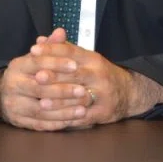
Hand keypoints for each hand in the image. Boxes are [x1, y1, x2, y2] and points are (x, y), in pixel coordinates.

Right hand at [0, 29, 93, 131]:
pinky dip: (57, 123)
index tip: (75, 65)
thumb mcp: (36, 58)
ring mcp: (13, 105)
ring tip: (83, 109)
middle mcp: (12, 85)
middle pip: (39, 89)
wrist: (2, 95)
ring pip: (40, 110)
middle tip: (83, 91)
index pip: (37, 62)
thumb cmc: (27, 74)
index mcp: (17, 66)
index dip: (56, 63)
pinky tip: (72, 120)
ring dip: (63, 110)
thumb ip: (50, 47)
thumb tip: (61, 32)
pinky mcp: (18, 121)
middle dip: (63, 90)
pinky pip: (39, 124)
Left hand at [31, 32, 162, 126]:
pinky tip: (55, 120)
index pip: (71, 51)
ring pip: (79, 97)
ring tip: (41, 102)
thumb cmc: (100, 74)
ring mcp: (103, 93)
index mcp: (92, 58)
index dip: (52, 50)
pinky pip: (84, 116)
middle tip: (35, 76)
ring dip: (60, 101)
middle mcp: (98, 74)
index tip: (34, 50)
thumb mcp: (85, 59)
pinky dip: (69, 118)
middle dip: (54, 75)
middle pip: (74, 73)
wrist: (129, 92)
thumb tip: (39, 41)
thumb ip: (62, 51)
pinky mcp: (104, 111)